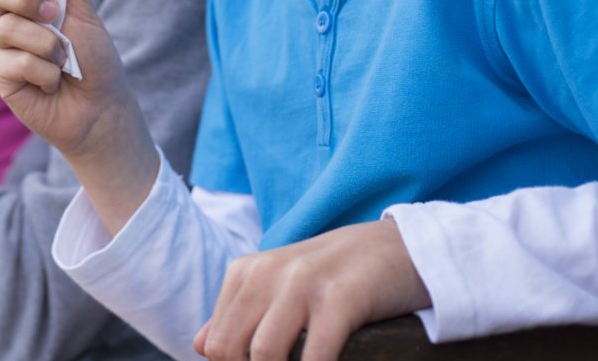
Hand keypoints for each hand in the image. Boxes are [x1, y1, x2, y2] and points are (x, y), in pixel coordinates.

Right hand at [0, 0, 133, 155]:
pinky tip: (51, 82)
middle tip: (53, 12)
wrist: (100, 107)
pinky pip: (13, 61)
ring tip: (62, 61)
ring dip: (47, 45)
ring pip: (6, 27)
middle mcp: (6, 14)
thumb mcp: (84, 10)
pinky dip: (43, 71)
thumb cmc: (93, 59)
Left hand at [195, 218, 431, 360]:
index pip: (216, 343)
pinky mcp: (340, 299)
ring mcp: (302, 284)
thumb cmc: (335, 276)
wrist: (397, 248)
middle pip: (230, 350)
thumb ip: (238, 313)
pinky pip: (315, 356)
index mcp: (246, 273)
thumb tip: (201, 346)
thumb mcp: (279, 286)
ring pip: (264, 354)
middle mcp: (266, 274)